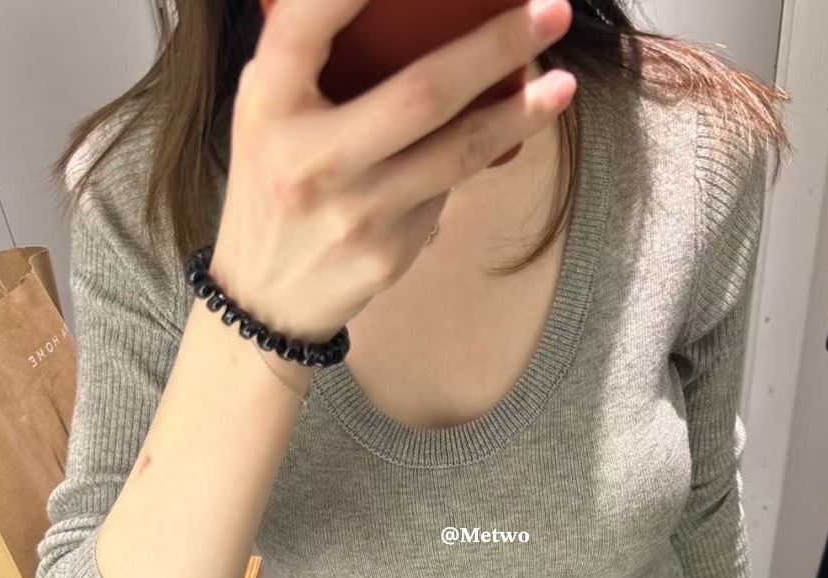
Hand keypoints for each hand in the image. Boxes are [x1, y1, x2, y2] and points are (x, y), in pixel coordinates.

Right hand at [212, 0, 576, 343]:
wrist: (265, 298)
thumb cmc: (273, 184)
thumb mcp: (264, 113)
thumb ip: (305, 60)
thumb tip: (383, 7)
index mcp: (268, 104)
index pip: (308, 20)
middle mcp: (310, 158)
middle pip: (422, 93)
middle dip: (496, 47)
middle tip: (552, 12)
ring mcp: (355, 212)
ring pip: (457, 153)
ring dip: (520, 116)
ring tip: (563, 84)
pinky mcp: (387, 252)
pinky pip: (446, 189)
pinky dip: (482, 153)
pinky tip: (514, 128)